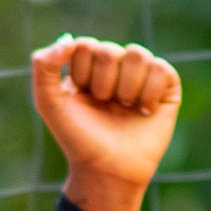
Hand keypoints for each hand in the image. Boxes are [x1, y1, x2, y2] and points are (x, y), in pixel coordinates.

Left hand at [31, 35, 181, 210]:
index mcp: (88, 67)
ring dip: (125, 88)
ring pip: (137, 54)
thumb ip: (43, 66)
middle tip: (104, 106)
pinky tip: (144, 111)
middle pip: (109, 51)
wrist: (107, 171)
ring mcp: (142, 75)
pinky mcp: (166, 87)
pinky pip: (161, 69)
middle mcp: (116, 67)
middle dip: (102, 85)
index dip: (82, 74)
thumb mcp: (48, 103)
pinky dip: (148, 93)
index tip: (82, 98)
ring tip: (124, 108)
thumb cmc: (78, 139)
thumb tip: (68, 40)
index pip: (85, 46)